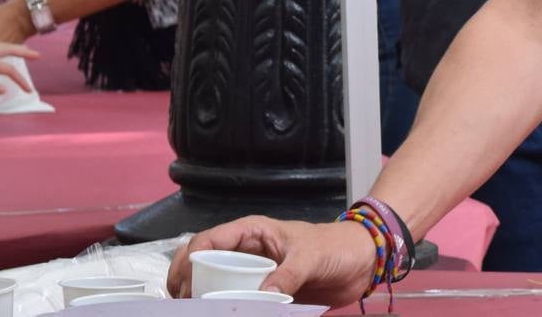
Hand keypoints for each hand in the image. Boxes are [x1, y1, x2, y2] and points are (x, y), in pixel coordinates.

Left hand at [0, 41, 37, 92]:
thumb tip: (5, 89)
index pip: (7, 69)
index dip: (20, 79)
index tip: (29, 91)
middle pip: (8, 50)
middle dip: (24, 53)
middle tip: (38, 56)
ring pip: (0, 46)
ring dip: (13, 49)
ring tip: (22, 51)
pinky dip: (1, 49)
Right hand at [169, 218, 375, 304]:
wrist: (361, 261)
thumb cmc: (336, 246)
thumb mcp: (311, 256)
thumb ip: (288, 274)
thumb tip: (262, 296)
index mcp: (251, 233)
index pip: (207, 241)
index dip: (188, 262)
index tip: (181, 287)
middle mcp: (246, 252)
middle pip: (203, 265)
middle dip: (187, 284)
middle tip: (185, 307)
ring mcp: (254, 274)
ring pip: (217, 286)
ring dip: (206, 300)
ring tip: (201, 314)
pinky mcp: (265, 292)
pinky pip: (238, 302)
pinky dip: (228, 310)